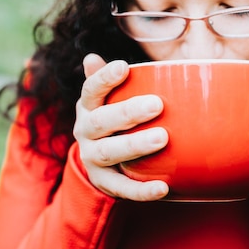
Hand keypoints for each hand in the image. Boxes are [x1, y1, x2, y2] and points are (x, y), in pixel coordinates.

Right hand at [73, 53, 169, 200]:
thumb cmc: (113, 120)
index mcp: (88, 107)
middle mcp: (85, 131)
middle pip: (101, 121)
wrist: (100, 162)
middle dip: (128, 113)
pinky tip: (163, 187)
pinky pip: (122, 187)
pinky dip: (142, 190)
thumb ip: (105, 80)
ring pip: (110, 152)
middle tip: (157, 105)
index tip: (124, 67)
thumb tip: (91, 57)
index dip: (104, 78)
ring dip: (135, 145)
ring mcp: (92, 158)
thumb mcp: (107, 100)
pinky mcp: (104, 182)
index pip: (91, 90)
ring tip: (162, 138)